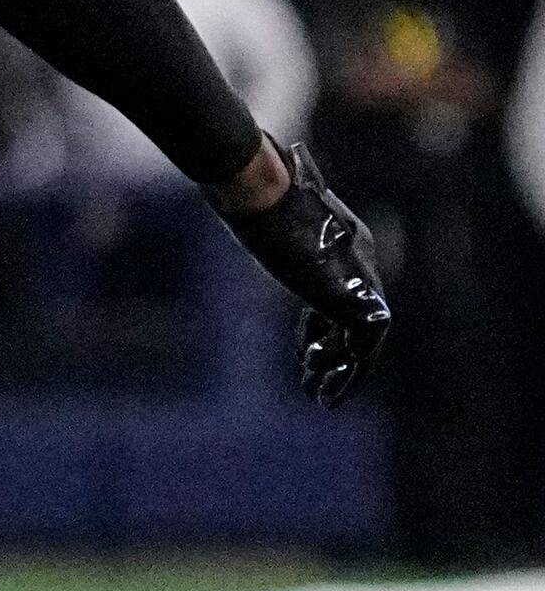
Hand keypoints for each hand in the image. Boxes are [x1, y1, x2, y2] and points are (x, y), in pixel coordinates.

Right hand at [210, 136, 392, 404]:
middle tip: (318, 388)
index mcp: (345, 242)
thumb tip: (227, 192)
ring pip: (363, 341)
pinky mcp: (357, 300)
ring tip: (322, 399)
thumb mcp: (258, 211)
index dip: (319, 329)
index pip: (336, 295)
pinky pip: (360, 345)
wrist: (269, 195)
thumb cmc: (255, 196)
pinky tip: (314, 378)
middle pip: (353, 322)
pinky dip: (343, 367)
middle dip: (337, 357)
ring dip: (344, 373)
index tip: (305, 354)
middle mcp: (360, 264)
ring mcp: (361, 283)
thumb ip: (258, 213)